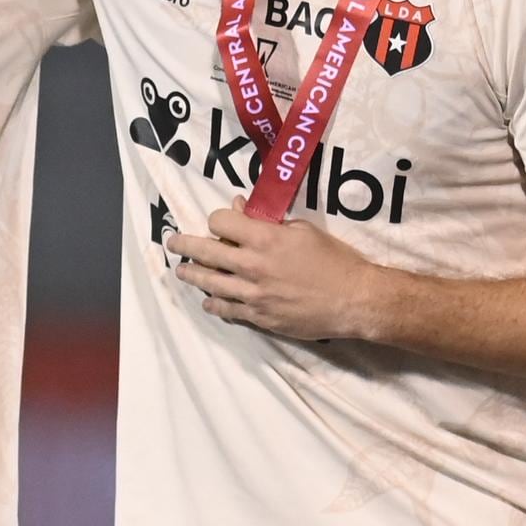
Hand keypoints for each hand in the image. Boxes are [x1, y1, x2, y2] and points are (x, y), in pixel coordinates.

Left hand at [164, 209, 399, 343]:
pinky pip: (228, 310)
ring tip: (182, 271)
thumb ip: (267, 222)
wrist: (353, 299)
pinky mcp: (260, 317)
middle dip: (185, 245)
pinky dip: (214, 305)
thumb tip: (242, 208)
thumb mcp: (303, 231)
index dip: (217, 219)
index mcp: (264, 239)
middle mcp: (252, 266)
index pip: (221, 222)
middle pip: (206, 252)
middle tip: (172, 243)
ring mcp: (253, 294)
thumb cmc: (334, 260)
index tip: (219, 223)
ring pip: (210, 283)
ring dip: (192, 275)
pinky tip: (208, 302)